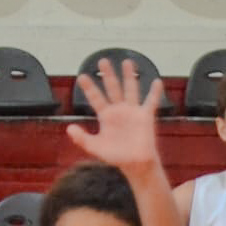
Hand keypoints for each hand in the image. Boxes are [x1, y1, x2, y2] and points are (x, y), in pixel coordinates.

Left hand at [66, 59, 165, 174]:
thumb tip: (69, 128)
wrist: (134, 164)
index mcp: (106, 117)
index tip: (82, 77)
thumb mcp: (95, 147)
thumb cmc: (116, 156)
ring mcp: (132, 111)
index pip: (96, 99)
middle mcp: (119, 110)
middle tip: (102, 60)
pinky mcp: (145, 116)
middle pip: (112, 88)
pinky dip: (154, 93)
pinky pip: (151, 102)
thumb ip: (81, 138)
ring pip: (130, 89)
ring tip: (127, 62)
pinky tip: (157, 82)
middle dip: (107, 75)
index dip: (89, 88)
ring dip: (129, 76)